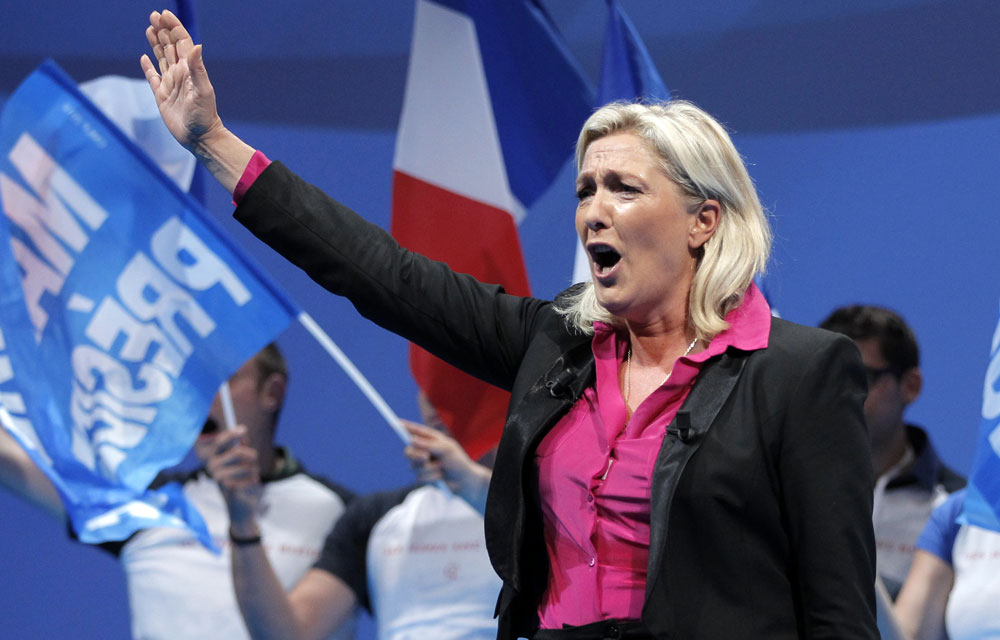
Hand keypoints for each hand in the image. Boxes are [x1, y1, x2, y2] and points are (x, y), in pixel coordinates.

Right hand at [139, 10, 223, 150]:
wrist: (199, 137)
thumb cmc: (204, 115)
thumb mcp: (203, 90)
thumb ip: (198, 68)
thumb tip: (196, 45)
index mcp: (190, 70)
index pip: (181, 42)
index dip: (173, 27)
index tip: (164, 14)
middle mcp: (180, 74)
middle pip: (169, 46)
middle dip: (162, 30)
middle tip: (154, 15)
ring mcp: (170, 84)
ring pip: (161, 58)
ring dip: (156, 43)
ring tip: (150, 28)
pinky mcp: (161, 96)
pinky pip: (152, 77)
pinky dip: (148, 67)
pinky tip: (144, 58)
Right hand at [203, 427, 261, 534]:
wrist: (239, 506)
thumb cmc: (240, 478)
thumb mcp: (240, 461)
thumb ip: (241, 448)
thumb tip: (244, 437)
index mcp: (213, 457)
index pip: (219, 441)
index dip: (231, 434)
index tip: (244, 429)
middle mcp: (212, 466)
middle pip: (238, 452)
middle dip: (252, 455)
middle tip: (255, 458)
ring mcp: (219, 477)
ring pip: (247, 465)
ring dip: (254, 469)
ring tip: (251, 475)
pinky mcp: (228, 487)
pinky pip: (250, 477)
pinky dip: (254, 479)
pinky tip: (250, 484)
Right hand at [403, 421, 490, 512]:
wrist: (463, 481)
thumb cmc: (457, 461)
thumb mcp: (447, 449)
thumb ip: (429, 444)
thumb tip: (412, 440)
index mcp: (430, 439)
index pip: (415, 431)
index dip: (405, 426)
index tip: (396, 423)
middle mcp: (423, 450)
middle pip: (408, 451)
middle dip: (416, 455)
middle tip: (426, 457)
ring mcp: (421, 464)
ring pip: (413, 466)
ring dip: (429, 469)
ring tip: (441, 468)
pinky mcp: (422, 476)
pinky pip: (419, 477)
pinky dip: (432, 477)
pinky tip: (440, 477)